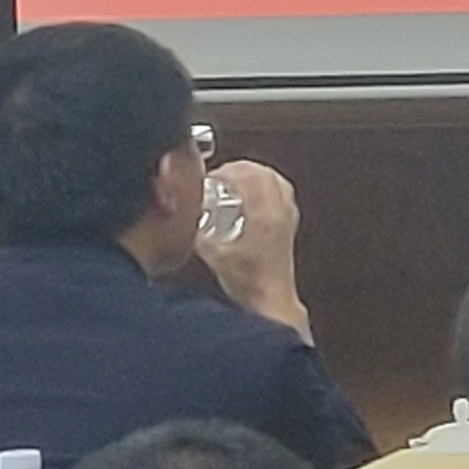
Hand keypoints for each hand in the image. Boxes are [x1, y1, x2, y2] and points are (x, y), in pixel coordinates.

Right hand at [196, 158, 312, 334]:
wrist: (271, 300)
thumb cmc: (250, 283)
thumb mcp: (213, 255)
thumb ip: (195, 234)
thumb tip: (180, 218)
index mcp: (266, 216)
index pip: (252, 175)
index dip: (229, 170)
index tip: (211, 176)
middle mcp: (281, 213)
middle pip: (266, 173)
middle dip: (240, 168)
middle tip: (220, 175)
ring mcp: (288, 218)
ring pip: (277, 181)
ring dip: (254, 175)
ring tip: (233, 181)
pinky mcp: (288, 226)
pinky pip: (282, 193)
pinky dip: (265, 186)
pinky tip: (250, 197)